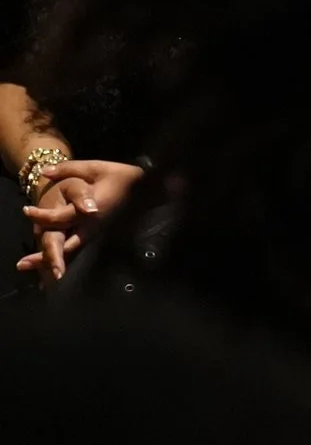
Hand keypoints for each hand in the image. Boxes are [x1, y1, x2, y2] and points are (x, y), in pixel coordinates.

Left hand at [18, 158, 143, 280]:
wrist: (154, 190)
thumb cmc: (125, 178)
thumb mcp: (97, 168)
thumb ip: (69, 169)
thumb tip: (44, 172)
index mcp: (94, 209)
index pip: (61, 217)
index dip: (41, 216)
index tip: (27, 211)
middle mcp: (96, 227)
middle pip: (65, 245)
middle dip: (44, 257)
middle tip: (22, 264)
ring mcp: (101, 235)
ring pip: (73, 252)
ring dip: (53, 263)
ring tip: (37, 276)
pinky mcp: (104, 238)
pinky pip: (82, 250)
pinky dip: (67, 259)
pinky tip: (55, 270)